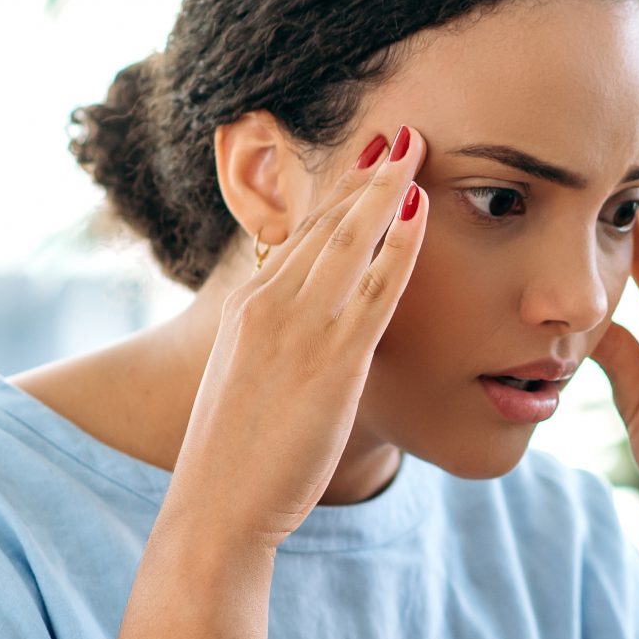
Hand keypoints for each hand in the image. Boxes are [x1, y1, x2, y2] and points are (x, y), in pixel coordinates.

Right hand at [180, 126, 429, 547]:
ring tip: (416, 146)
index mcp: (249, 308)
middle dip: (365, 174)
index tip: (368, 161)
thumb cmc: (238, 460)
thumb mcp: (251, 385)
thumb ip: (279, 351)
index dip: (338, 195)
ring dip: (385, 188)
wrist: (217, 506)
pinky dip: (399, 244)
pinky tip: (422, 210)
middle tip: (400, 132)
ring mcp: (298, 329)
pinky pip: (374, 289)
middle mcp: (269, 305)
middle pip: (324, 223)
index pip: (300, 235)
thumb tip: (308, 348)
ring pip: (348, 240)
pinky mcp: (330, 361)